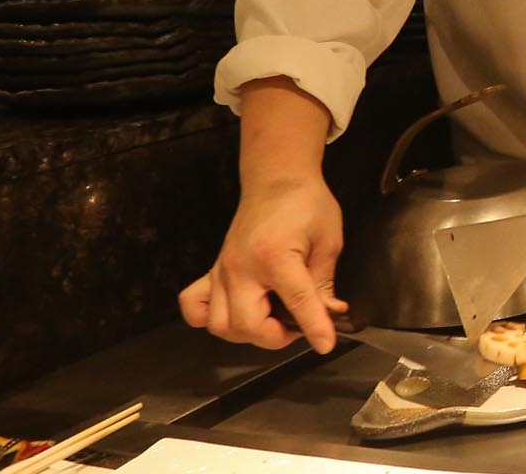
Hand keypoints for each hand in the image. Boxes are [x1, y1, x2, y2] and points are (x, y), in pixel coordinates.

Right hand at [178, 176, 346, 353]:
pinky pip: (194, 306)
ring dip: (247, 332)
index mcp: (275, 256)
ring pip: (219, 325)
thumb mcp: (328, 241)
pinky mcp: (212, 270)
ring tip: (273, 319)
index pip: (296, 303)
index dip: (314, 328)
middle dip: (276, 336)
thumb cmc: (306, 204)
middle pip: (246, 325)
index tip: (326, 345)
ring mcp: (221, 270)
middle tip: (299, 325)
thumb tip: (330, 314)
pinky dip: (209, 318)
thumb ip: (325, 282)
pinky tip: (236, 312)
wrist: (277, 179)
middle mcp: (240, 267)